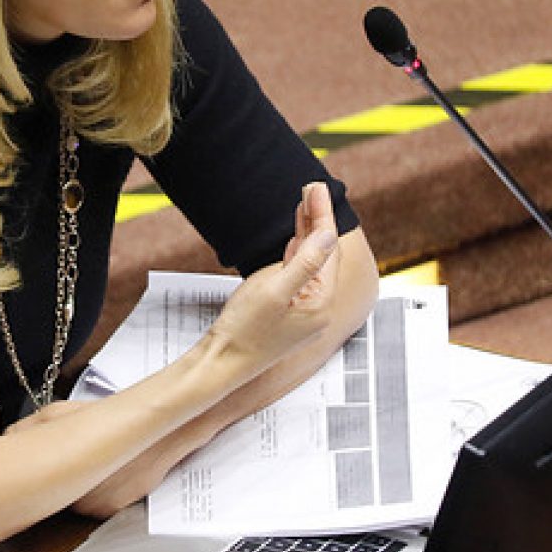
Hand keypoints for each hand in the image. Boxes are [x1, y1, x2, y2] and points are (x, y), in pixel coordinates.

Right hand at [206, 182, 338, 377]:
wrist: (221, 363)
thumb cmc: (244, 330)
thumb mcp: (273, 290)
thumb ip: (304, 261)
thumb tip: (329, 234)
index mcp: (322, 303)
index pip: (328, 250)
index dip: (322, 216)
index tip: (316, 188)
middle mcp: (319, 308)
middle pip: (322, 254)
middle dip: (317, 219)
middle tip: (312, 188)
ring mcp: (304, 310)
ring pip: (310, 262)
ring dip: (306, 232)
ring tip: (305, 203)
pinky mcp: (288, 312)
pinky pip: (298, 274)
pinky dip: (296, 251)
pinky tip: (295, 237)